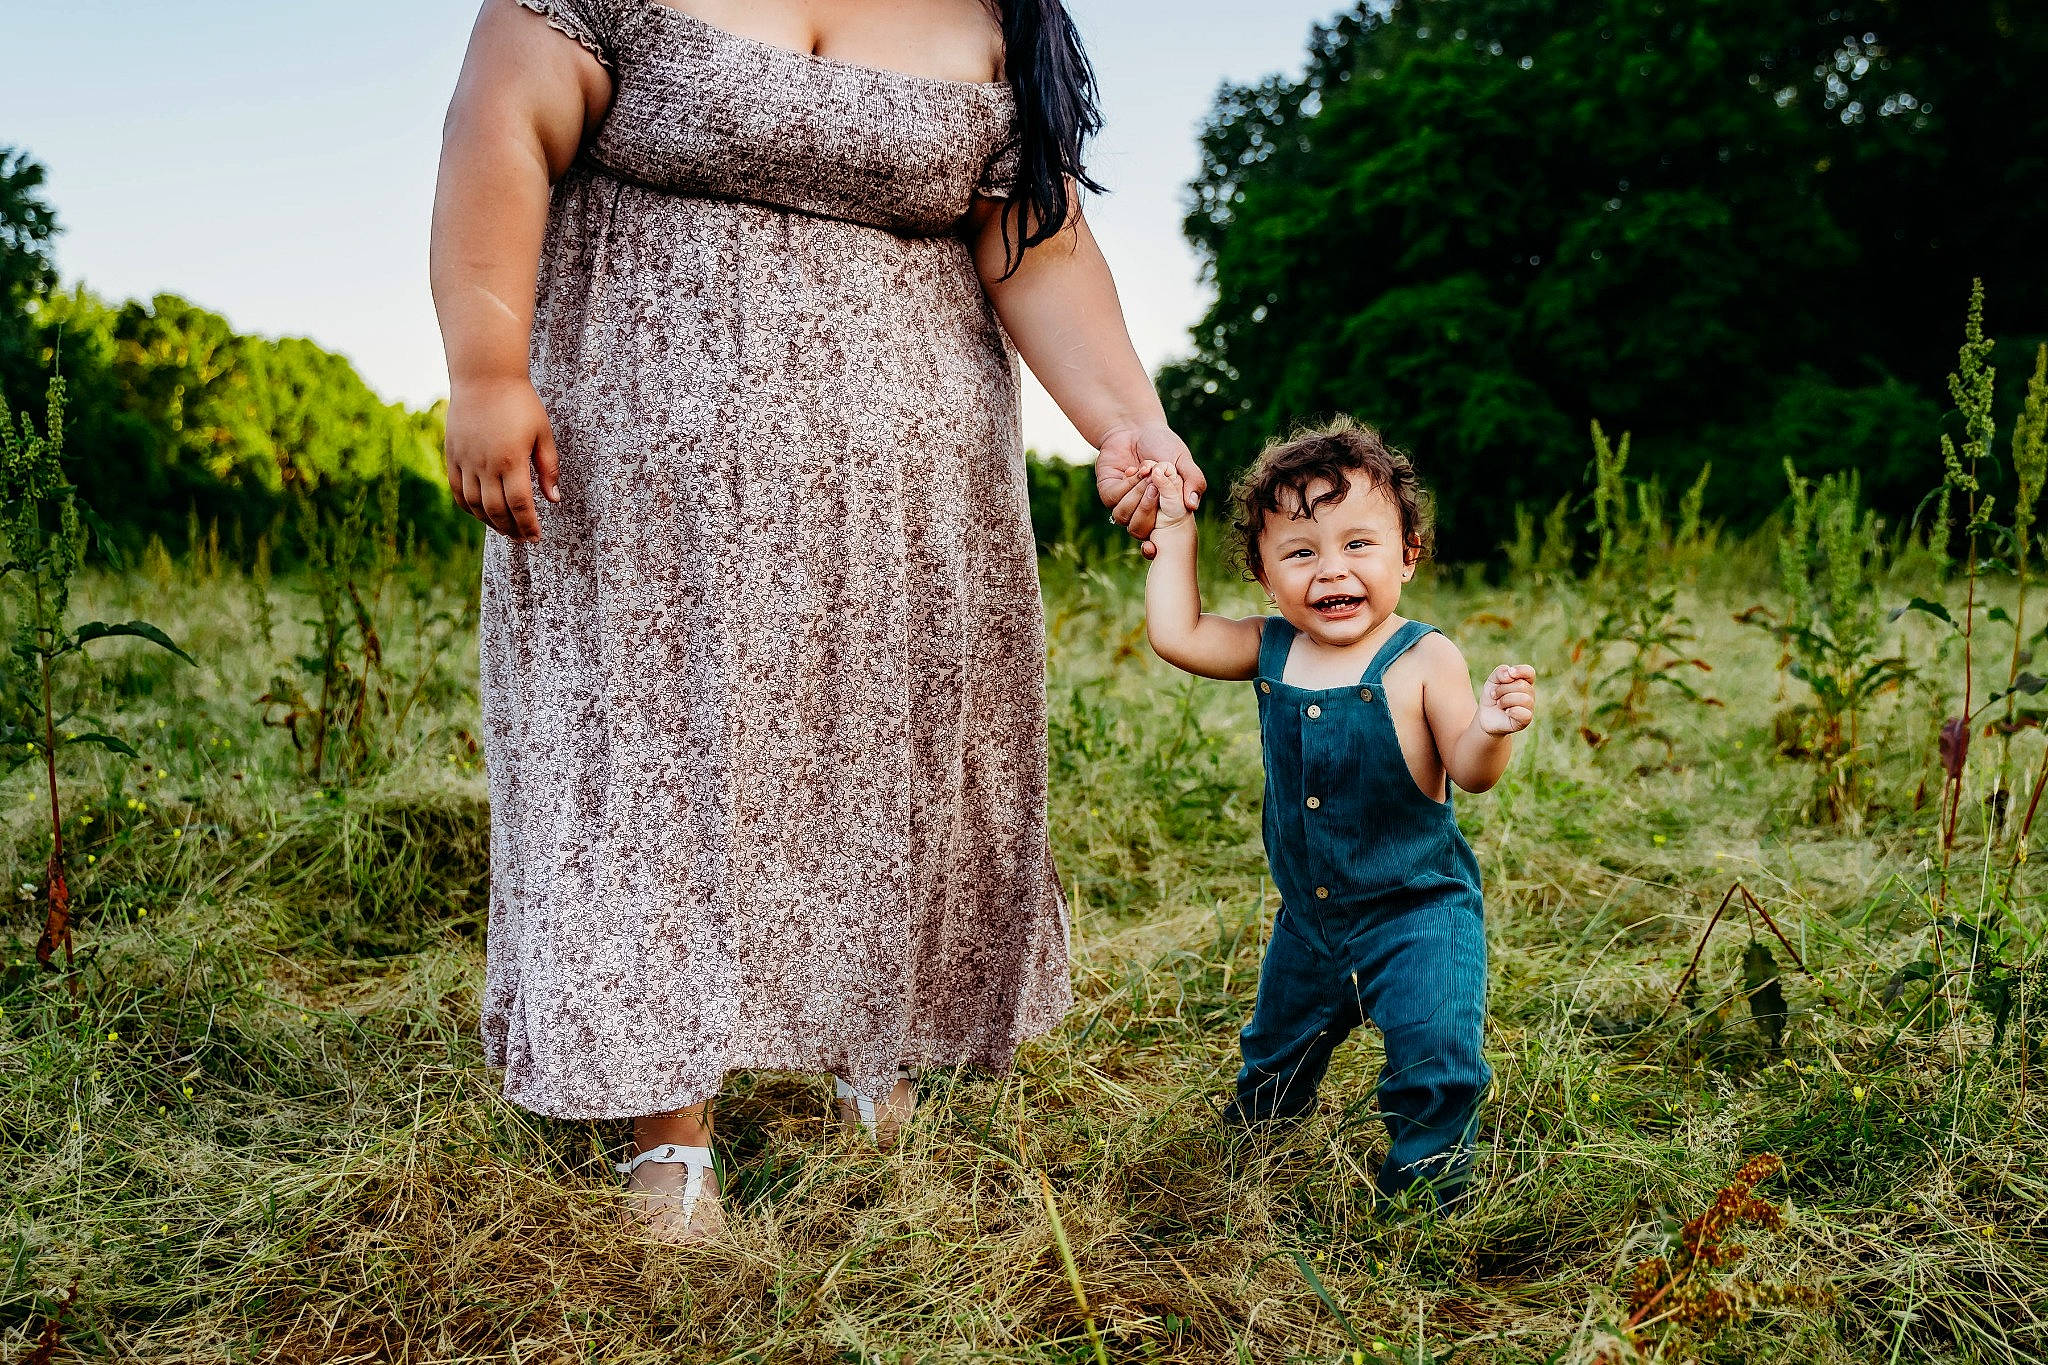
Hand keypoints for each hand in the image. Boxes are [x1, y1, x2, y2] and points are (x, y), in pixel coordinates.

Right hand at [445, 374, 558, 540]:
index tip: (536, 537)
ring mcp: (466, 461)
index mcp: (512, 460)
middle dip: (511, 529)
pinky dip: (469, 508)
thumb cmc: (520, 403)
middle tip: (522, 538)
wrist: (484, 376)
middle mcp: (485, 464)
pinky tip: (481, 513)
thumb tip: (553, 500)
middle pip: (496, 510)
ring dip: (490, 522)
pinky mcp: (453, 456)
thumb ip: (548, 468)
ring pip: (474, 505)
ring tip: (505, 529)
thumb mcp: (543, 433)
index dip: (528, 525)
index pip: (520, 505)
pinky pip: (457, 491)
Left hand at [1096, 421, 1205, 558]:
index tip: (1153, 549)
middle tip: (1156, 485)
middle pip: (1138, 531)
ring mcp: (1122, 504)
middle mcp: (1140, 513)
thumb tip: (1192, 506)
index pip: (1154, 542)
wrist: (1138, 428)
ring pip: (1124, 516)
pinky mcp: (1108, 492)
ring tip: (1148, 473)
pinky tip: (1135, 470)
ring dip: (1138, 494)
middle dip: (1148, 508)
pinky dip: (1128, 484)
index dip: (1152, 549)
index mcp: (1161, 514)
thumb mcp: (1183, 462)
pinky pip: (1115, 499)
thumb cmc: (1164, 446)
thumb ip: (1193, 481)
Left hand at [1478, 664, 1536, 735]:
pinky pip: (1525, 714)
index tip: (1509, 673)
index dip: (1520, 671)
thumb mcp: (1492, 680)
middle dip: (1503, 689)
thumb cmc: (1492, 696)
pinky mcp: (1525, 721)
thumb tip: (1510, 673)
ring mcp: (1529, 708)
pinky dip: (1513, 711)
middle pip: (1522, 685)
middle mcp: (1530, 694)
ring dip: (1505, 700)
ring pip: (1524, 699)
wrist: (1485, 716)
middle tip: (1494, 694)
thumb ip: (1501, 672)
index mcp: (1524, 682)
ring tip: (1499, 704)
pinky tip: (1506, 712)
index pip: (1529, 672)